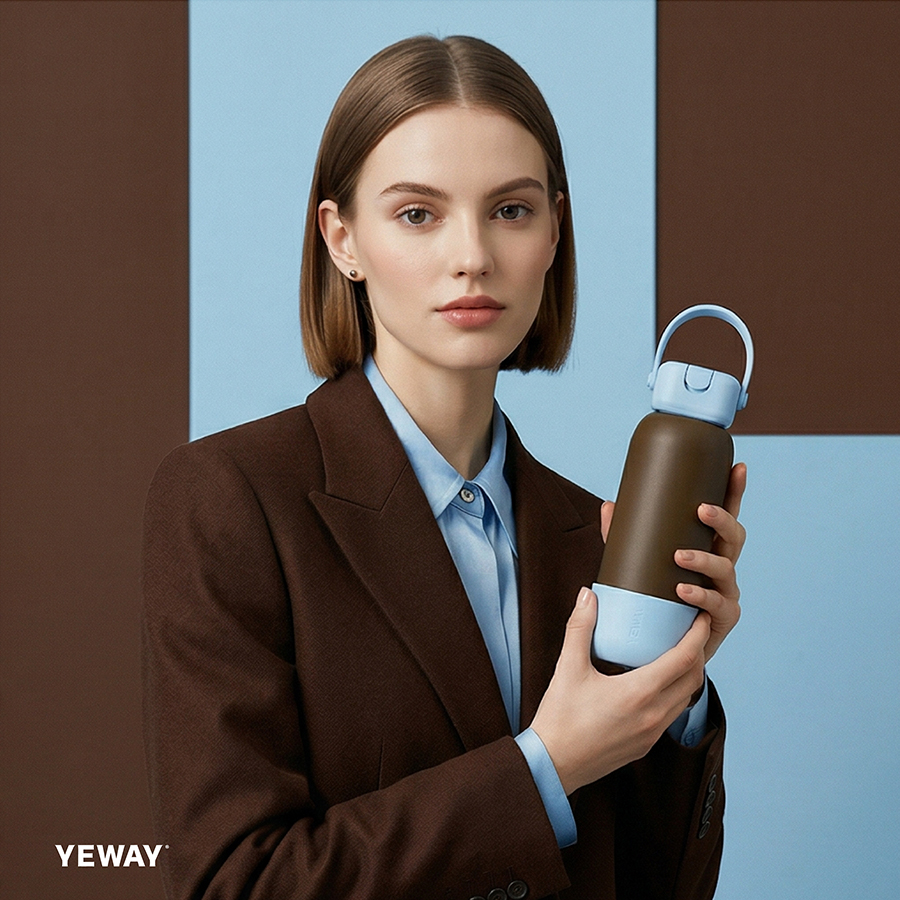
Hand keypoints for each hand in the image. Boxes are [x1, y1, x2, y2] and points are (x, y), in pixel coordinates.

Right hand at [530, 587, 708, 794]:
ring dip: (689, 675)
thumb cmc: (560, 719)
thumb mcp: (568, 668)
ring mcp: (652, 733)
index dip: (697, 635)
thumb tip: (587, 596)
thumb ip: (580, 628)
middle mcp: (653, 715)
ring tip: (679, 653)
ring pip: (686, 698)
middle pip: (694, 678)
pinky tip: (659, 683)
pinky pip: (672, 714)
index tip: (700, 618)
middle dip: (698, 652)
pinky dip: (676, 693)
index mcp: (639, 693)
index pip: (684, 659)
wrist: (553, 765)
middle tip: (692, 631)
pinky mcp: (646, 745)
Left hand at [601, 462, 746, 663]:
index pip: (725, 516)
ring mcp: (725, 593)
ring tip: (680, 557)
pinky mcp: (721, 619)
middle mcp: (722, 567)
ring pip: (726, 570)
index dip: (735, 492)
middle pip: (734, 537)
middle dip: (722, 520)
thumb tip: (609, 504)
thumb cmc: (654, 597)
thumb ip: (623, 536)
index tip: (738, 467)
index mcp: (708, 547)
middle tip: (701, 510)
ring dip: (705, 561)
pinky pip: (717, 605)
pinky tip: (683, 591)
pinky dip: (700, 596)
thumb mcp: (637, 563)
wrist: (660, 647)